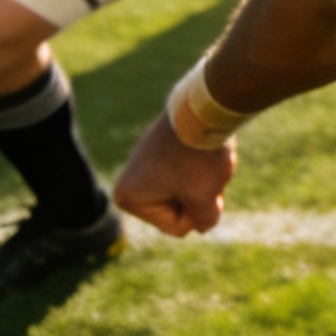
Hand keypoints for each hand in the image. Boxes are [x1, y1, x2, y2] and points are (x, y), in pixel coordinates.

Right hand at [113, 110, 239, 236]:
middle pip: (179, 209)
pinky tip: (205, 149)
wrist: (204, 109)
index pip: (177, 227)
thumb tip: (202, 222)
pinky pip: (188, 171)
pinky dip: (202, 164)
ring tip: (205, 158)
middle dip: (200, 195)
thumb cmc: (198, 158)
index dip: (198, 211)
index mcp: (129, 198)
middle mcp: (130, 181)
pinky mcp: (160, 148)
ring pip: (187, 189)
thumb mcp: (206, 200)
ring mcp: (144, 162)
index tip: (197, 184)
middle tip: (203, 170)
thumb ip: (204, 220)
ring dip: (204, 180)